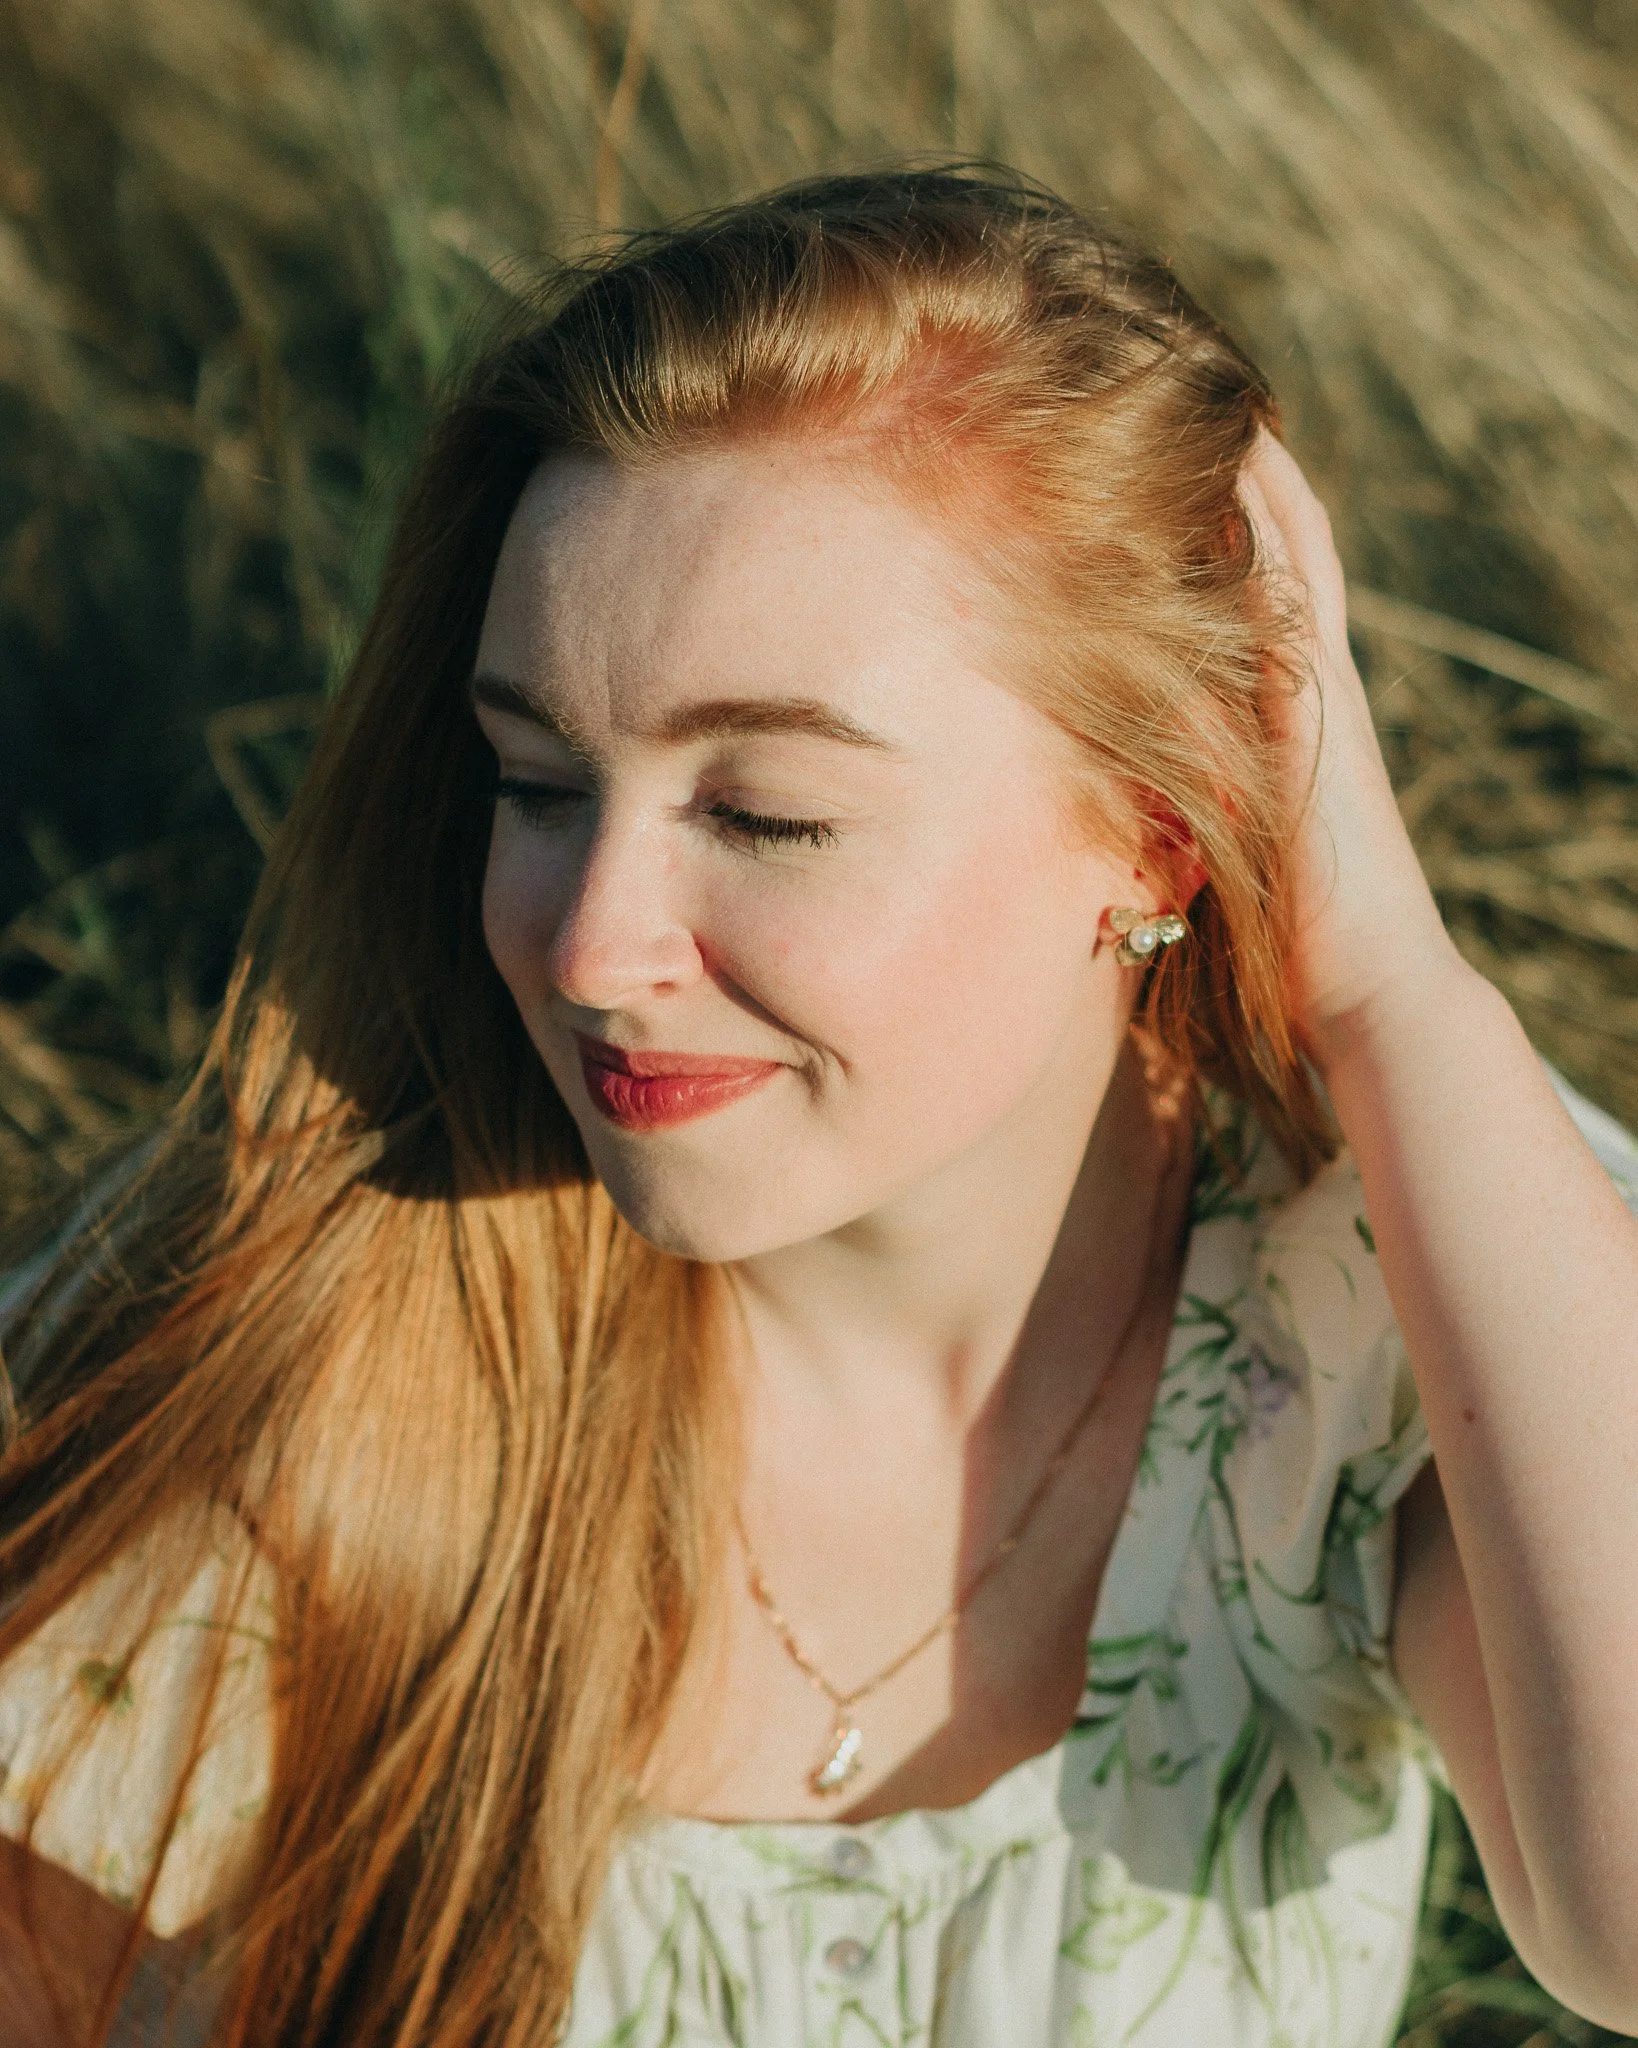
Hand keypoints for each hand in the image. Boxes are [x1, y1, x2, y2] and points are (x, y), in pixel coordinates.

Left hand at [1237, 433, 1461, 1062]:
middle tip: (1211, 384)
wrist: (1373, 991)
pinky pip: (1287, 615)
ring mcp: (1322, 705)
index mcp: (1293, 715)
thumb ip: (1194, 788)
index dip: (1240, 517)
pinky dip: (1266, 548)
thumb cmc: (1299, 936)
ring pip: (1296, 566)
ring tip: (1228, 399)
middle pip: (1291, 552)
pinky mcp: (1312, 731)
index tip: (1193, 446)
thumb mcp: (1230, 841)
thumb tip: (1129, 758)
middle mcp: (1316, 693)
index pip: (1268, 591)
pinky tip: (1236, 489)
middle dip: (1256, 472)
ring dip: (1263, 484)